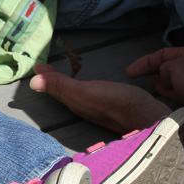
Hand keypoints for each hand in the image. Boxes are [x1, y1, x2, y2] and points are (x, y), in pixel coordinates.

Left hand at [30, 63, 170, 134]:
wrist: (150, 119)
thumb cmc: (118, 103)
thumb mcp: (86, 92)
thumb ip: (61, 86)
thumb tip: (32, 82)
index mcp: (74, 103)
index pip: (55, 89)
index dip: (46, 77)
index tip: (37, 65)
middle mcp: (83, 107)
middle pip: (64, 93)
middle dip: (52, 80)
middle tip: (43, 68)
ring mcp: (98, 108)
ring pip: (75, 95)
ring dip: (66, 83)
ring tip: (59, 74)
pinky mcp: (111, 107)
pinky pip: (89, 94)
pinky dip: (81, 87)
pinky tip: (87, 85)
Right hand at [127, 45, 183, 137]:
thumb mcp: (176, 67)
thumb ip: (163, 67)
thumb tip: (162, 79)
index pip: (163, 54)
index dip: (145, 62)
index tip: (130, 72)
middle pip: (165, 68)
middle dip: (154, 73)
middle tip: (142, 80)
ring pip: (170, 82)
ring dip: (162, 85)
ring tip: (158, 89)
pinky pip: (176, 93)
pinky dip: (168, 94)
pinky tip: (166, 96)